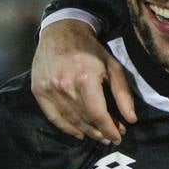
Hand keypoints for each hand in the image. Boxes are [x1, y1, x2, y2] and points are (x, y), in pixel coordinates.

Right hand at [30, 20, 136, 143]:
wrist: (61, 31)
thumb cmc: (90, 49)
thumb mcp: (112, 66)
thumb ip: (122, 94)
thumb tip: (131, 120)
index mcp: (85, 78)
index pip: (98, 114)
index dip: (109, 130)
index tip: (118, 137)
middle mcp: (65, 85)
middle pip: (84, 119)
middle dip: (100, 132)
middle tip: (110, 138)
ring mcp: (49, 89)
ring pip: (70, 120)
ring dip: (86, 132)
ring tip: (97, 136)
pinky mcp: (38, 90)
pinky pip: (53, 117)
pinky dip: (66, 128)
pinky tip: (78, 133)